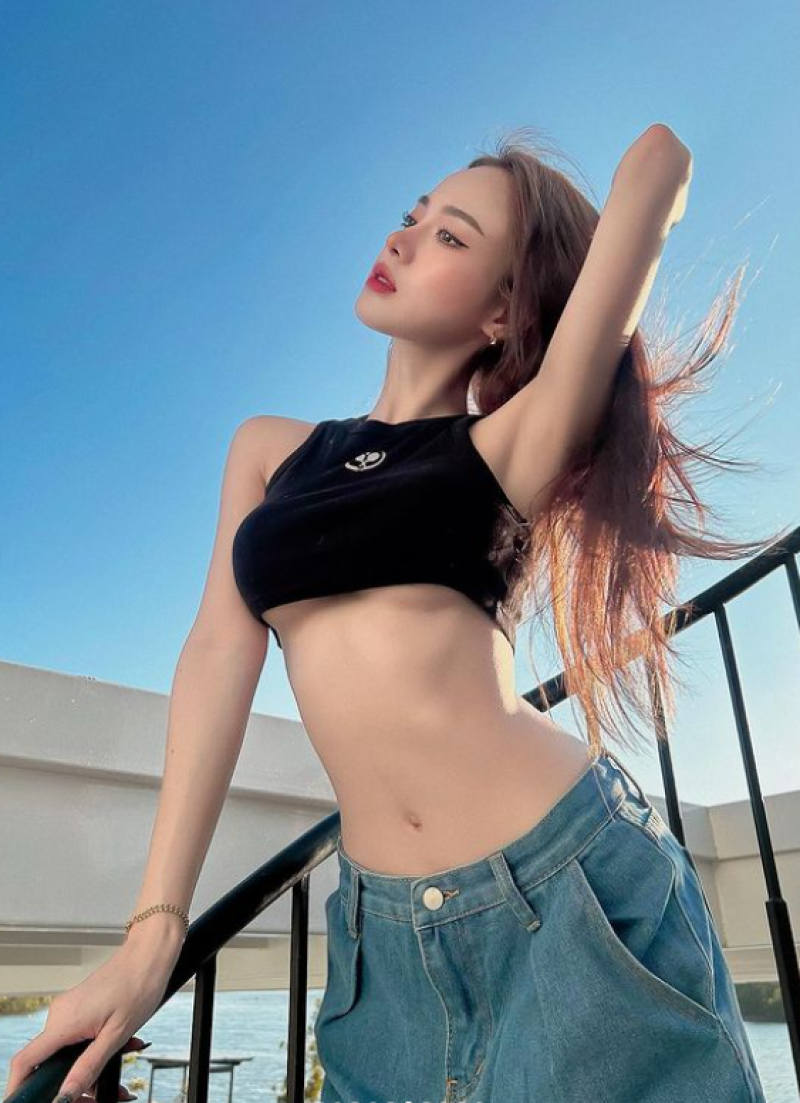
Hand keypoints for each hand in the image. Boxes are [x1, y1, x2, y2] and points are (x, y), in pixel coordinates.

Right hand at [3, 946, 174, 1102]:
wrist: (149, 954)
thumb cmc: (139, 984)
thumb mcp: (117, 1034)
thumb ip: (89, 1066)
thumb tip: (66, 1094)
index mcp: (65, 1021)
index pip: (26, 1060)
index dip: (21, 1085)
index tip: (29, 1099)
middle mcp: (60, 1014)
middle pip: (51, 1061)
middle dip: (75, 1080)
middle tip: (98, 1091)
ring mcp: (69, 1008)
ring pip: (68, 1049)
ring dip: (90, 1063)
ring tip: (121, 1058)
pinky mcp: (79, 1005)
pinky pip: (78, 1034)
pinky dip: (95, 1045)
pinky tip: (120, 1043)